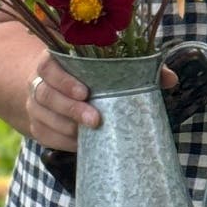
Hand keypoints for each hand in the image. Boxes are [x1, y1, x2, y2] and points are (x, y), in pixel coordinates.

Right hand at [26, 58, 178, 150]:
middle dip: (70, 108)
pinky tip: (81, 145)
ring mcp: (35, 106)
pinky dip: (62, 141)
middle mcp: (40, 82)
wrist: (58, 90)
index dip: (64, 79)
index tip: (85, 91)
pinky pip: (45, 136)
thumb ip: (138, 69)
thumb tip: (170, 79)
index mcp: (55, 62)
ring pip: (43, 117)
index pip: (49, 66)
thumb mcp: (108, 66)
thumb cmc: (90, 75)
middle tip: (96, 119)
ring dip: (66, 127)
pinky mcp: (38, 127)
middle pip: (46, 94)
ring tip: (90, 133)